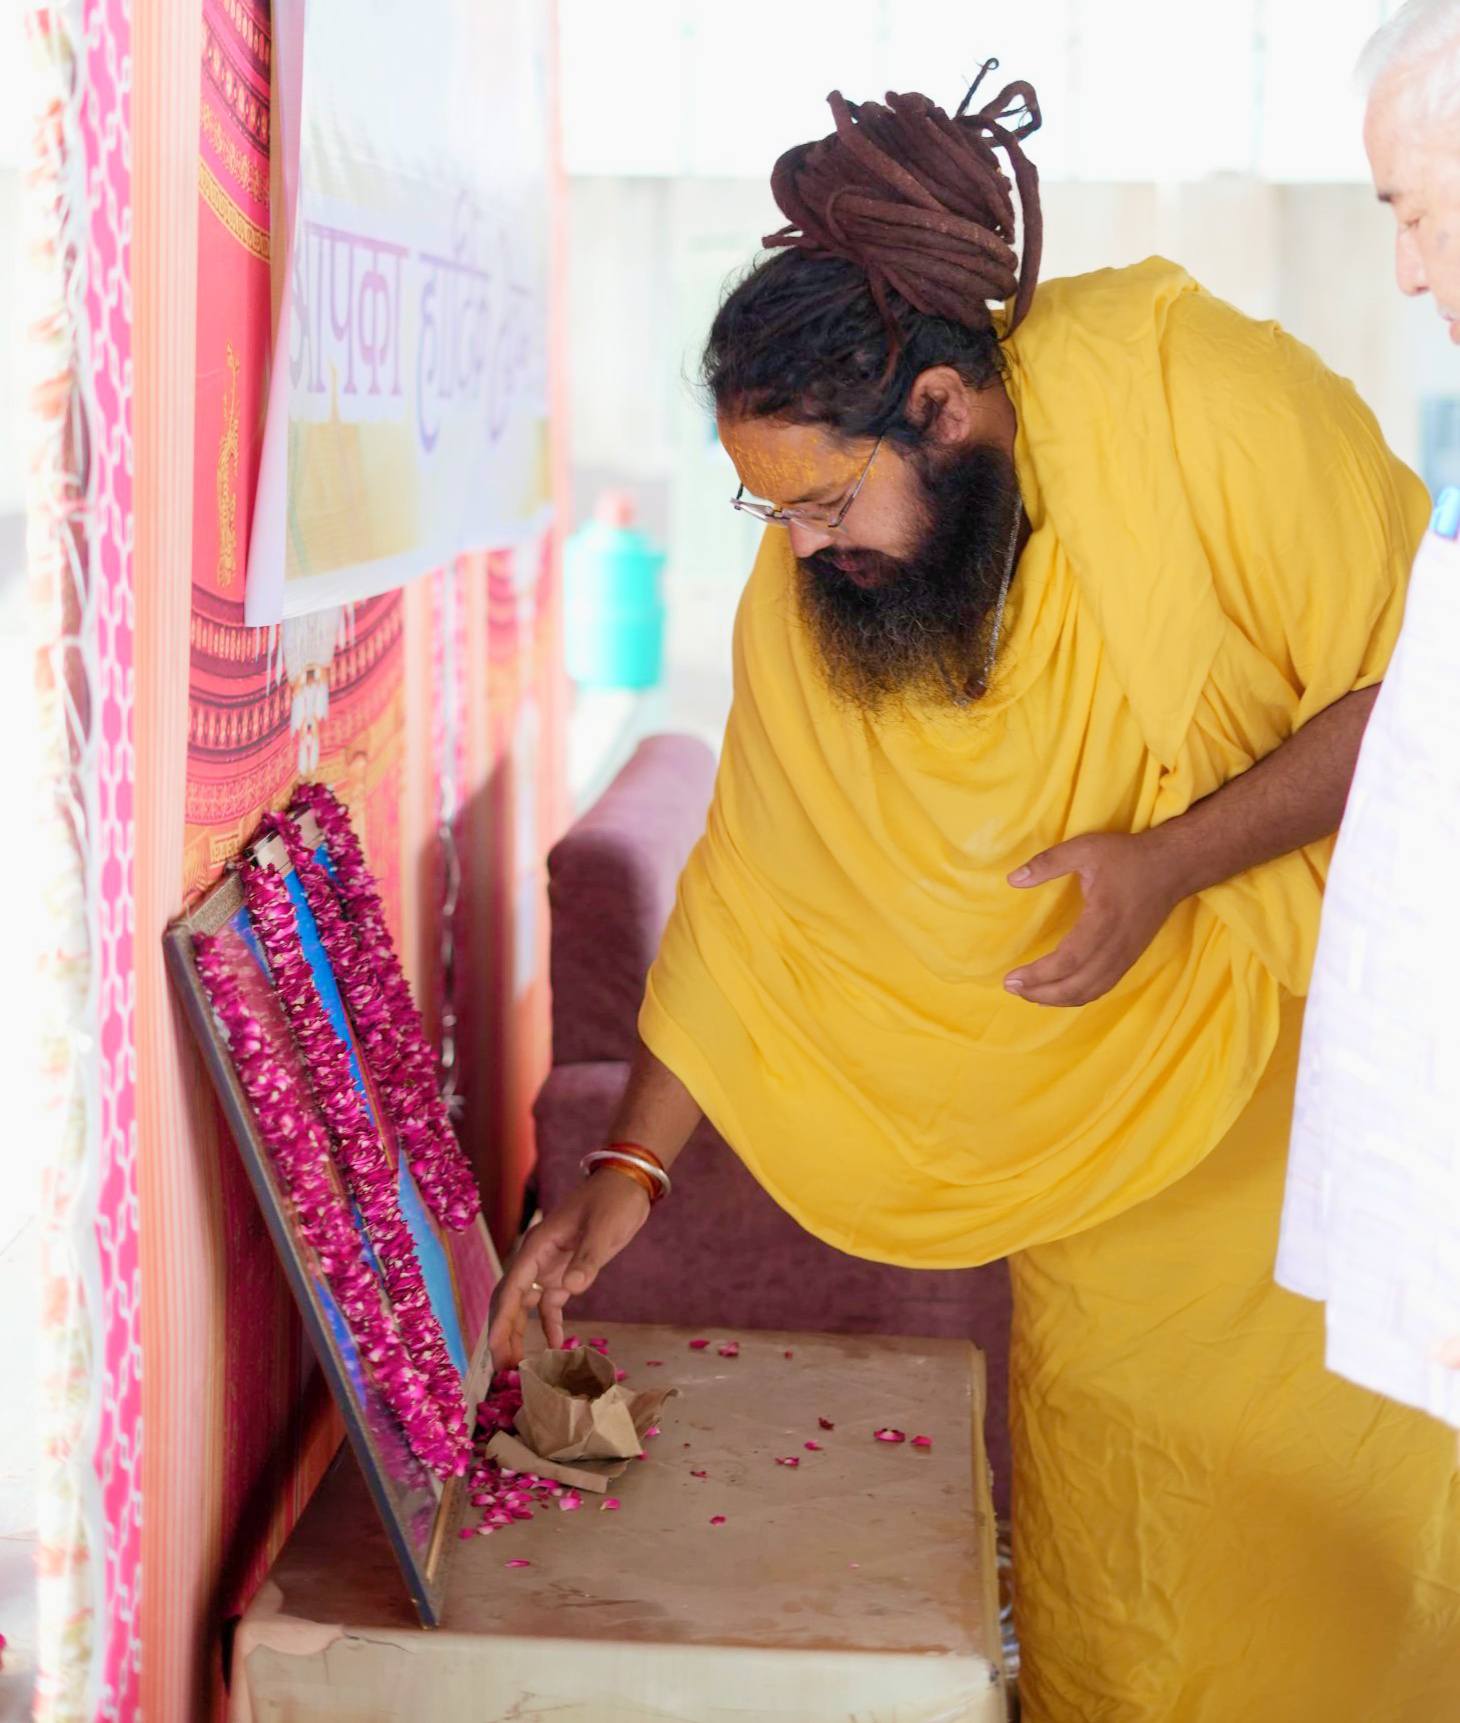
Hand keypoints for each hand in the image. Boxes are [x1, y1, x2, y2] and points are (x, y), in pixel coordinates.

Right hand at [487, 1171, 652, 1367]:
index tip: (494, 1347)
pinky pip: (550, 1303)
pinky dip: (550, 1324)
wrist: (626, 1183)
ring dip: (520, 1332)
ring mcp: (550, 1265)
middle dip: (504, 1333)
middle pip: (511, 1300)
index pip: (511, 1287)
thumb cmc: (612, 1200)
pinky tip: (555, 1345)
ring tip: (518, 1366)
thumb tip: (570, 1290)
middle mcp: (537, 1257)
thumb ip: (587, 1259)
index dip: (501, 1319)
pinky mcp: (567, 1270)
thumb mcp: (602, 1230)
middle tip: (502, 1369)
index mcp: (537, 1245)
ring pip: (526, 1304)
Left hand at [1003, 830, 1183, 1007]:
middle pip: (1077, 984)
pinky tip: (1057, 994)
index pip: (1068, 960)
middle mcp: (1116, 945)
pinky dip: (1077, 996)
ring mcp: (1126, 956)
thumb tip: (1012, 879)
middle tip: (1012, 987)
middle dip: (1041, 992)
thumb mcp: (1085, 849)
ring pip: (1090, 991)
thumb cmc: (1127, 857)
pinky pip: (1102, 987)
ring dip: (1058, 999)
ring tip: (1029, 994)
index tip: (1011, 977)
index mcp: (1103, 919)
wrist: (1173, 867)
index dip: (1039, 975)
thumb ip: (1048, 862)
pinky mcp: (1130, 959)